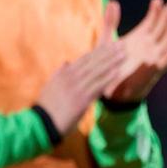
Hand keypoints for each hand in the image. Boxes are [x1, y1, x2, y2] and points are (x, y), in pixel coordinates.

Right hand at [36, 1, 130, 134]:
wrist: (42, 123)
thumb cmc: (48, 106)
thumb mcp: (51, 85)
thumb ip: (60, 73)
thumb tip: (67, 62)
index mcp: (64, 73)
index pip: (85, 58)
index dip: (99, 50)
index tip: (110, 44)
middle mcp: (70, 77)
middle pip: (93, 61)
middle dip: (108, 52)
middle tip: (122, 44)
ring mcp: (76, 87)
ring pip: (97, 71)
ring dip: (112, 62)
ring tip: (124, 54)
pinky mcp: (81, 99)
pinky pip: (97, 85)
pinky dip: (108, 78)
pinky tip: (117, 71)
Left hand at [104, 0, 166, 102]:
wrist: (111, 92)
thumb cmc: (112, 66)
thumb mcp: (107, 41)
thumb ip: (110, 22)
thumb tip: (112, 2)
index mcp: (140, 38)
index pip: (152, 21)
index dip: (155, 11)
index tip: (157, 0)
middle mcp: (150, 48)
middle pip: (162, 30)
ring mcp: (153, 60)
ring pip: (166, 44)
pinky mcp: (152, 74)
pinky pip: (163, 65)